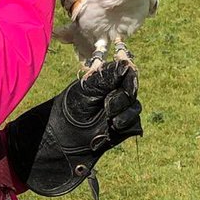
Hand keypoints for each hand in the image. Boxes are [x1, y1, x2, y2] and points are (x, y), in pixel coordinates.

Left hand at [5, 60, 142, 196]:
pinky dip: (126, 122)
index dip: (128, 74)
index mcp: (105, 80)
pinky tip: (113, 125)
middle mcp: (114, 93)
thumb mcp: (87, 88)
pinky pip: (134, 122)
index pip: (125, 71)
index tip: (124, 79)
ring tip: (109, 116)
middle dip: (123, 95)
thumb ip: (107, 76)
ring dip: (124, 110)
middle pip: (132, 88)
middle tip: (108, 104)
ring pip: (135, 106)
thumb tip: (126, 63)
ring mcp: (120, 111)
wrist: (65, 137)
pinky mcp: (123, 128)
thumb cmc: (71, 109)